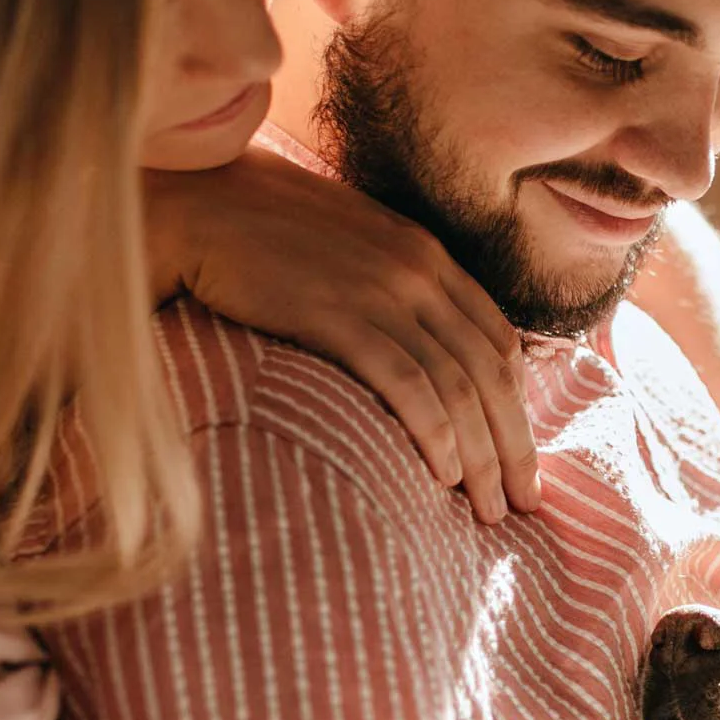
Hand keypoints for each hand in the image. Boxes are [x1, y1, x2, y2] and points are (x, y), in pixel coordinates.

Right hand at [145, 151, 539, 523]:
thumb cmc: (261, 236)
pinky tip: (442, 476)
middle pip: (489, 370)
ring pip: (456, 384)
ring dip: (479, 456)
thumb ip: (389, 287)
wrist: (196, 208)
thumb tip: (412, 348)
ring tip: (487, 511)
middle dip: (513, 445)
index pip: (499, 339)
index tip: (521, 460)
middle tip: (523, 504)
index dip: (520, 407)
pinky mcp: (337, 315)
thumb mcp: (349, 248)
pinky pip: (405, 382)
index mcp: (425, 254)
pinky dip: (433, 432)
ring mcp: (379, 291)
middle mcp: (416, 270)